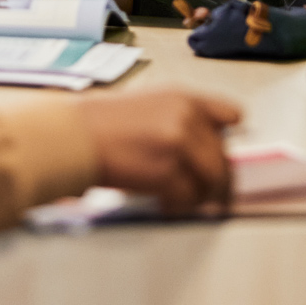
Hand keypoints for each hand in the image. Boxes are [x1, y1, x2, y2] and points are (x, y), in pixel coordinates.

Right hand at [74, 90, 241, 214]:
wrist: (74, 137)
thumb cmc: (101, 124)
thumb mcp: (148, 105)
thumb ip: (180, 118)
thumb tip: (204, 144)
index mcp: (184, 97)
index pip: (231, 114)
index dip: (227, 138)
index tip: (222, 156)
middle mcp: (187, 117)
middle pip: (223, 157)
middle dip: (216, 181)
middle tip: (210, 195)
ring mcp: (179, 144)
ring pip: (212, 181)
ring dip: (201, 196)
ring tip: (183, 201)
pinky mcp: (168, 172)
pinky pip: (189, 198)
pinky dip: (178, 206)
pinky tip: (163, 204)